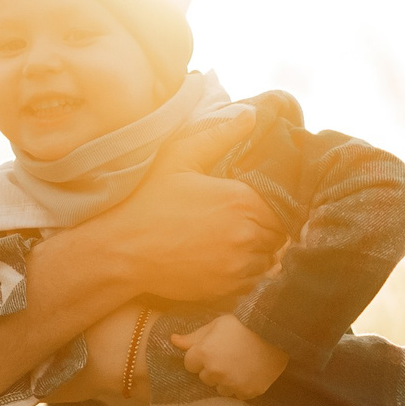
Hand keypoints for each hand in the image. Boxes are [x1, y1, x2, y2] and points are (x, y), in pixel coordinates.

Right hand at [92, 138, 281, 307]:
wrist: (122, 251)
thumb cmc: (148, 202)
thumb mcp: (179, 159)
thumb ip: (218, 136)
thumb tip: (251, 115)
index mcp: (241, 201)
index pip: (281, 208)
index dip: (269, 207)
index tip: (250, 205)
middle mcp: (246, 235)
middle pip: (277, 235)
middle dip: (264, 229)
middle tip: (238, 223)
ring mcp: (237, 266)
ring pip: (268, 260)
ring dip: (257, 252)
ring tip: (230, 242)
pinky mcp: (226, 289)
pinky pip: (252, 282)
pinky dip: (244, 273)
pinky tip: (222, 261)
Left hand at [168, 314, 286, 398]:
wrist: (275, 332)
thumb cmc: (243, 324)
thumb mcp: (215, 325)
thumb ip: (193, 337)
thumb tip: (172, 340)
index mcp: (203, 355)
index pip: (189, 364)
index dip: (200, 356)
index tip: (213, 349)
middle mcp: (214, 373)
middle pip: (204, 377)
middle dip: (212, 368)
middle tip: (228, 355)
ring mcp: (231, 385)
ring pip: (220, 388)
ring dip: (226, 380)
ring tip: (240, 364)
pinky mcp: (248, 392)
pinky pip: (238, 394)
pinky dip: (242, 386)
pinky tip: (249, 371)